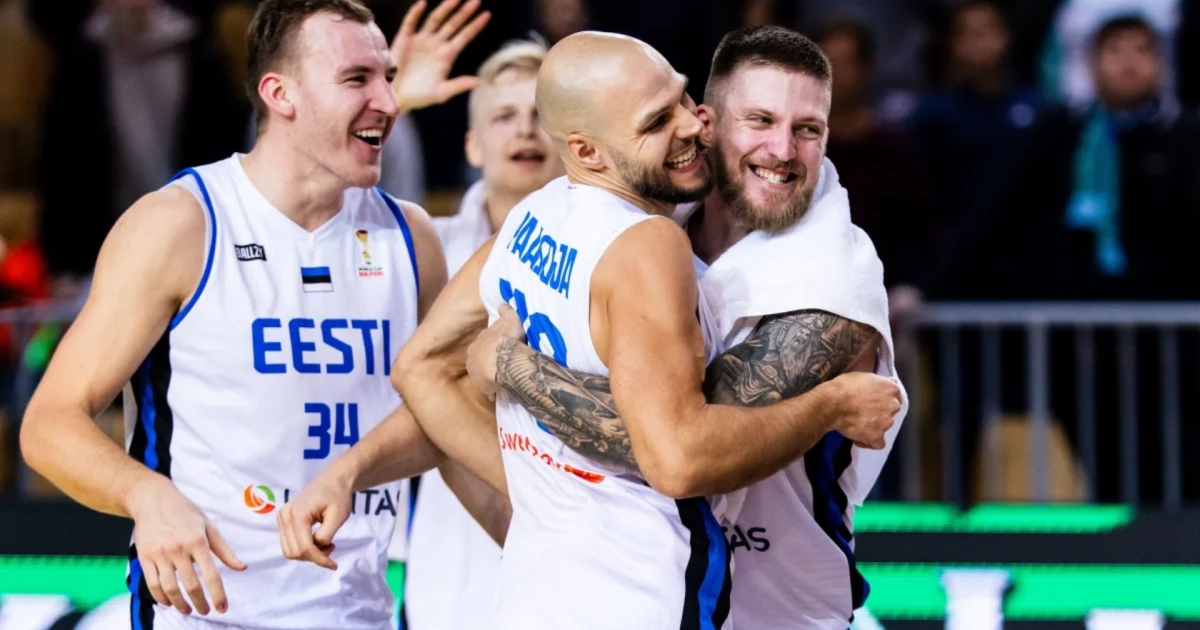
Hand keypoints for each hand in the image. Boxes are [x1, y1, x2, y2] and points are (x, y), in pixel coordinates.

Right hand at [127, 477, 245, 615]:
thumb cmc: (184, 512)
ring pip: (170, 588)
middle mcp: (179, 549)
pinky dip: (161, 597)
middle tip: (206, 611)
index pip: (211, 575)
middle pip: (191, 585)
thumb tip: (242, 567)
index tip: (222, 608)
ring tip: (188, 610)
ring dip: (180, 604)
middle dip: (200, 603)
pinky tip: (168, 602)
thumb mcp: (208, 526)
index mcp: (198, 541)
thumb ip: (224, 550)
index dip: (218, 595)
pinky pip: (152, 584)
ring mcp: (160, 554)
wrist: (153, 500)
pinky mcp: (144, 557)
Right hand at [277, 467, 353, 570]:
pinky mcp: (283, 520)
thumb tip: (317, 548)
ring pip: (290, 551)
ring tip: (327, 544)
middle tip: (332, 548)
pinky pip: (289, 543)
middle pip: (294, 552)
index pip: (304, 548)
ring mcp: (281, 518)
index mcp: (297, 514)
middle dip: (314, 557)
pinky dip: (303, 548)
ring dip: (308, 554)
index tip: (334, 565)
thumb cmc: (338, 496)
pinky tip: (318, 540)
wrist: (332, 480)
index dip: (319, 560)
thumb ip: (326, 534)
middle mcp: (284, 516)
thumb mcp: (339, 515)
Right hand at [390, 0, 490, 111]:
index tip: (487, 14)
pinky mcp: (405, 38)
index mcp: (447, 56)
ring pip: (436, 19)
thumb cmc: (419, 97)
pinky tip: (423, 4)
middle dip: (464, 13)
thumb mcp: (441, 93)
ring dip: (445, 8)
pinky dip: (416, 13)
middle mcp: (436, 44)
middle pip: (453, 24)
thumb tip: (478, 82)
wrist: (396, 96)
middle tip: (476, 1)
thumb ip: (458, 85)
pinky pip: (411, 22)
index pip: (464, 36)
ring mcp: (421, 40)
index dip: (475, 25)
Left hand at [466, 305, 525, 397]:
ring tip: (501, 378)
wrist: (503, 360)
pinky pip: (489, 390)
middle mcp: (472, 359)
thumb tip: (502, 304)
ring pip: (482, 375)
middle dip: (487, 362)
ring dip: (489, 376)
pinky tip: (501, 392)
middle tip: (500, 364)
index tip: (500, 348)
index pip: (483, 344)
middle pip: (480, 360)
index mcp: (477, 343)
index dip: (491, 346)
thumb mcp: (509, 319)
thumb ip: (506, 312)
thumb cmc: (506, 338)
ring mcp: (476, 375)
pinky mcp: (483, 388)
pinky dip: (493, 390)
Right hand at [822, 372, 900, 449]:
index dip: (884, 400)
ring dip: (874, 426)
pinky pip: (878, 444)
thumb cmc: (844, 387)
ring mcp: (887, 422)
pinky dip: (870, 442)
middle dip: (879, 413)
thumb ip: (879, 382)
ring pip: (884, 427)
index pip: (895, 396)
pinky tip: (859, 439)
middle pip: (891, 412)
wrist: (832, 404)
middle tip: (863, 412)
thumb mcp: (863, 376)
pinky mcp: (877, 436)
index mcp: (891, 388)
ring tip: (857, 425)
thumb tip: (889, 382)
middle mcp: (893, 405)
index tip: (873, 402)